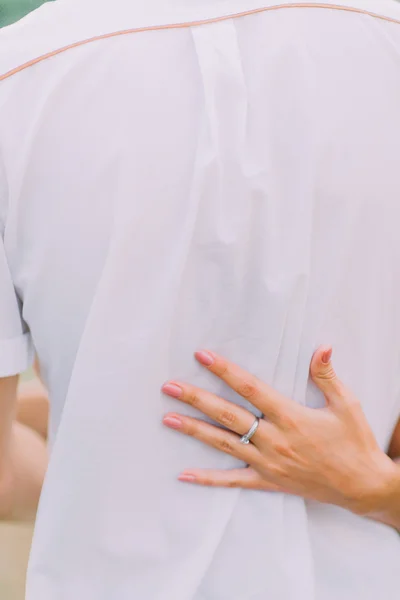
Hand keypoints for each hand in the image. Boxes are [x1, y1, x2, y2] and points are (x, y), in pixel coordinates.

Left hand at [162, 347, 397, 516]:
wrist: (362, 486)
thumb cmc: (354, 443)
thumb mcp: (346, 405)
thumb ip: (327, 375)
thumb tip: (321, 347)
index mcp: (290, 417)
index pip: (250, 388)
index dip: (225, 371)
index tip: (202, 356)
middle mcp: (274, 439)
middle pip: (227, 415)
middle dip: (196, 399)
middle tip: (169, 387)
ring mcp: (268, 463)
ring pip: (223, 444)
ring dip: (194, 430)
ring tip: (168, 418)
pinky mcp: (268, 481)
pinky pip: (233, 481)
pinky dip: (208, 479)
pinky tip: (184, 475)